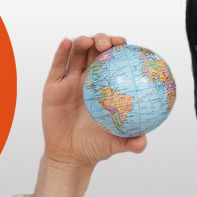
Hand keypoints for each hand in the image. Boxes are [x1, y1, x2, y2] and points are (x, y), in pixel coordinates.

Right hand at [33, 34, 146, 196]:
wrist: (70, 156)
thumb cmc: (96, 147)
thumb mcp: (116, 144)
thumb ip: (131, 143)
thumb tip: (143, 142)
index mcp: (105, 86)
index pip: (113, 60)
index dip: (119, 48)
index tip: (126, 45)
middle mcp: (87, 78)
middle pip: (94, 50)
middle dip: (103, 40)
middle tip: (110, 44)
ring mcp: (69, 80)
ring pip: (76, 53)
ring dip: (82, 41)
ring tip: (89, 42)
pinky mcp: (52, 86)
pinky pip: (57, 65)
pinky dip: (61, 50)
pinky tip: (66, 41)